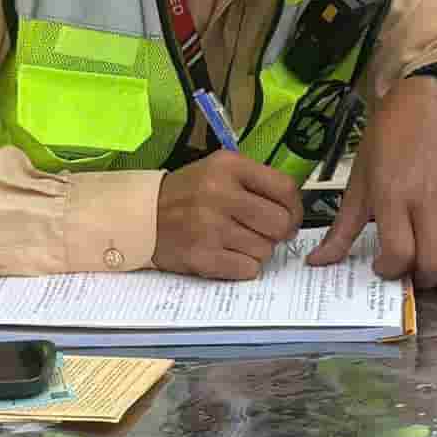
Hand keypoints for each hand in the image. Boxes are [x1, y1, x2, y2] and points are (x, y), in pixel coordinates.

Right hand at [155, 151, 301, 278]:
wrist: (142, 216)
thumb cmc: (188, 194)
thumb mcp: (219, 170)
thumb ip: (256, 183)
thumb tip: (293, 212)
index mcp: (228, 167)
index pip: (285, 189)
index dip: (295, 208)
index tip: (289, 216)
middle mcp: (220, 194)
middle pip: (280, 223)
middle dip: (278, 232)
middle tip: (264, 232)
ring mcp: (210, 227)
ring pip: (265, 249)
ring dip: (257, 250)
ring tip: (236, 241)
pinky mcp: (202, 257)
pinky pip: (247, 269)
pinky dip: (243, 266)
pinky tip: (227, 255)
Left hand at [309, 75, 436, 288]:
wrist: (420, 108)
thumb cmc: (384, 148)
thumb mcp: (357, 186)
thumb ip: (341, 230)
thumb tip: (316, 263)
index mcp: (392, 198)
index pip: (398, 253)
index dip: (391, 271)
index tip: (385, 268)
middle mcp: (428, 200)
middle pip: (435, 260)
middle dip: (425, 279)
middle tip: (416, 275)